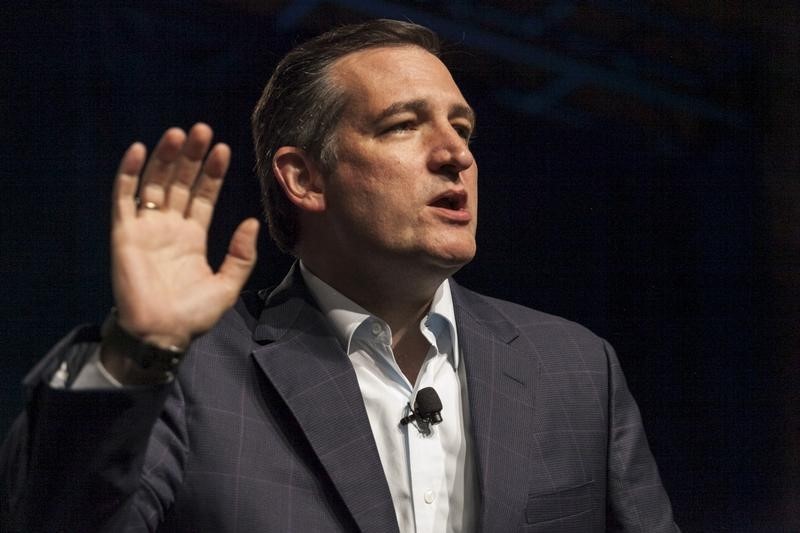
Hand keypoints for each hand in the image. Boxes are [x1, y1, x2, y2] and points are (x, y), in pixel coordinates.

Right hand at [103, 124, 257, 381]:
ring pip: (155, 183)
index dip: (212, 173)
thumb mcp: (228, 284)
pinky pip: (124, 197)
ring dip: (165, 157)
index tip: (223, 149)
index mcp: (192, 237)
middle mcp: (169, 227)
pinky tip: (140, 150)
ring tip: (179, 133)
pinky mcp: (125, 233)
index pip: (203, 196)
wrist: (162, 334)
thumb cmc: (193, 314)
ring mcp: (146, 227)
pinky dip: (129, 173)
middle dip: (191, 156)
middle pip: (180, 182)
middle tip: (202, 129)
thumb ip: (241, 254)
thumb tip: (252, 222)